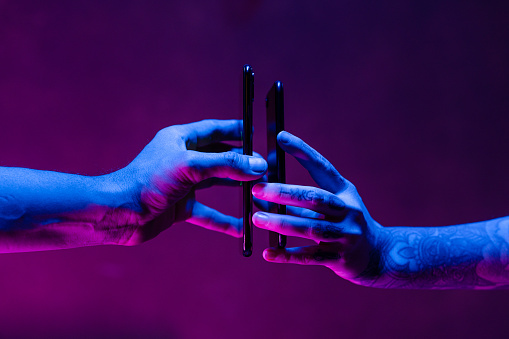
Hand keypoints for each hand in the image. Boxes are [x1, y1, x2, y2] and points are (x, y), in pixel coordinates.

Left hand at [108, 119, 266, 244]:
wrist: (117, 213)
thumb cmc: (146, 181)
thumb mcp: (190, 166)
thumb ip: (226, 164)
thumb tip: (258, 165)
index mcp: (181, 139)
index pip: (215, 130)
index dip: (236, 130)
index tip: (256, 132)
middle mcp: (183, 159)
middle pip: (219, 157)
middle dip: (242, 163)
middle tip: (266, 168)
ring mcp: (182, 184)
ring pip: (216, 184)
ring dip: (236, 189)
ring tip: (260, 193)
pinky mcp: (180, 206)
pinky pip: (207, 213)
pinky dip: (223, 221)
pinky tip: (240, 228)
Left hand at [252, 131, 381, 284]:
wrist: (378, 255)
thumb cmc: (346, 224)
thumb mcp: (333, 206)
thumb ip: (302, 200)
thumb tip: (263, 193)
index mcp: (345, 192)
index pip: (322, 167)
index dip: (302, 151)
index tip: (281, 137)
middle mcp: (348, 211)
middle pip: (314, 198)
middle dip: (284, 193)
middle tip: (257, 189)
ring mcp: (346, 235)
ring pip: (310, 228)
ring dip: (281, 223)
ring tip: (257, 218)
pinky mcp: (339, 258)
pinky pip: (309, 256)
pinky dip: (288, 255)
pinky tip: (269, 253)